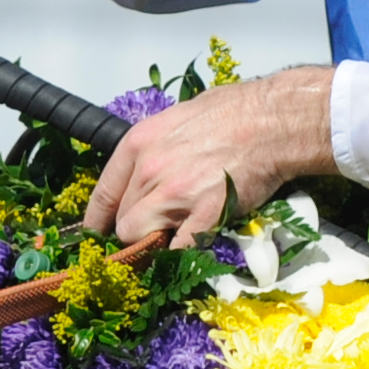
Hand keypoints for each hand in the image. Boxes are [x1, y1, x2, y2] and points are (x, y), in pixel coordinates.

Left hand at [86, 71, 337, 248]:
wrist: (271, 121)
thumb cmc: (233, 112)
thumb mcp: (176, 119)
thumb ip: (155, 148)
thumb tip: (147, 170)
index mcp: (139, 144)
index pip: (104, 194)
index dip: (98, 220)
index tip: (97, 233)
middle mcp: (148, 170)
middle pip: (122, 222)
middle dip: (135, 231)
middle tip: (155, 231)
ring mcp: (174, 195)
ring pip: (139, 238)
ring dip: (153, 243)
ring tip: (173, 238)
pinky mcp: (203, 215)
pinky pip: (175, 249)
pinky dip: (177, 256)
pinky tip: (187, 248)